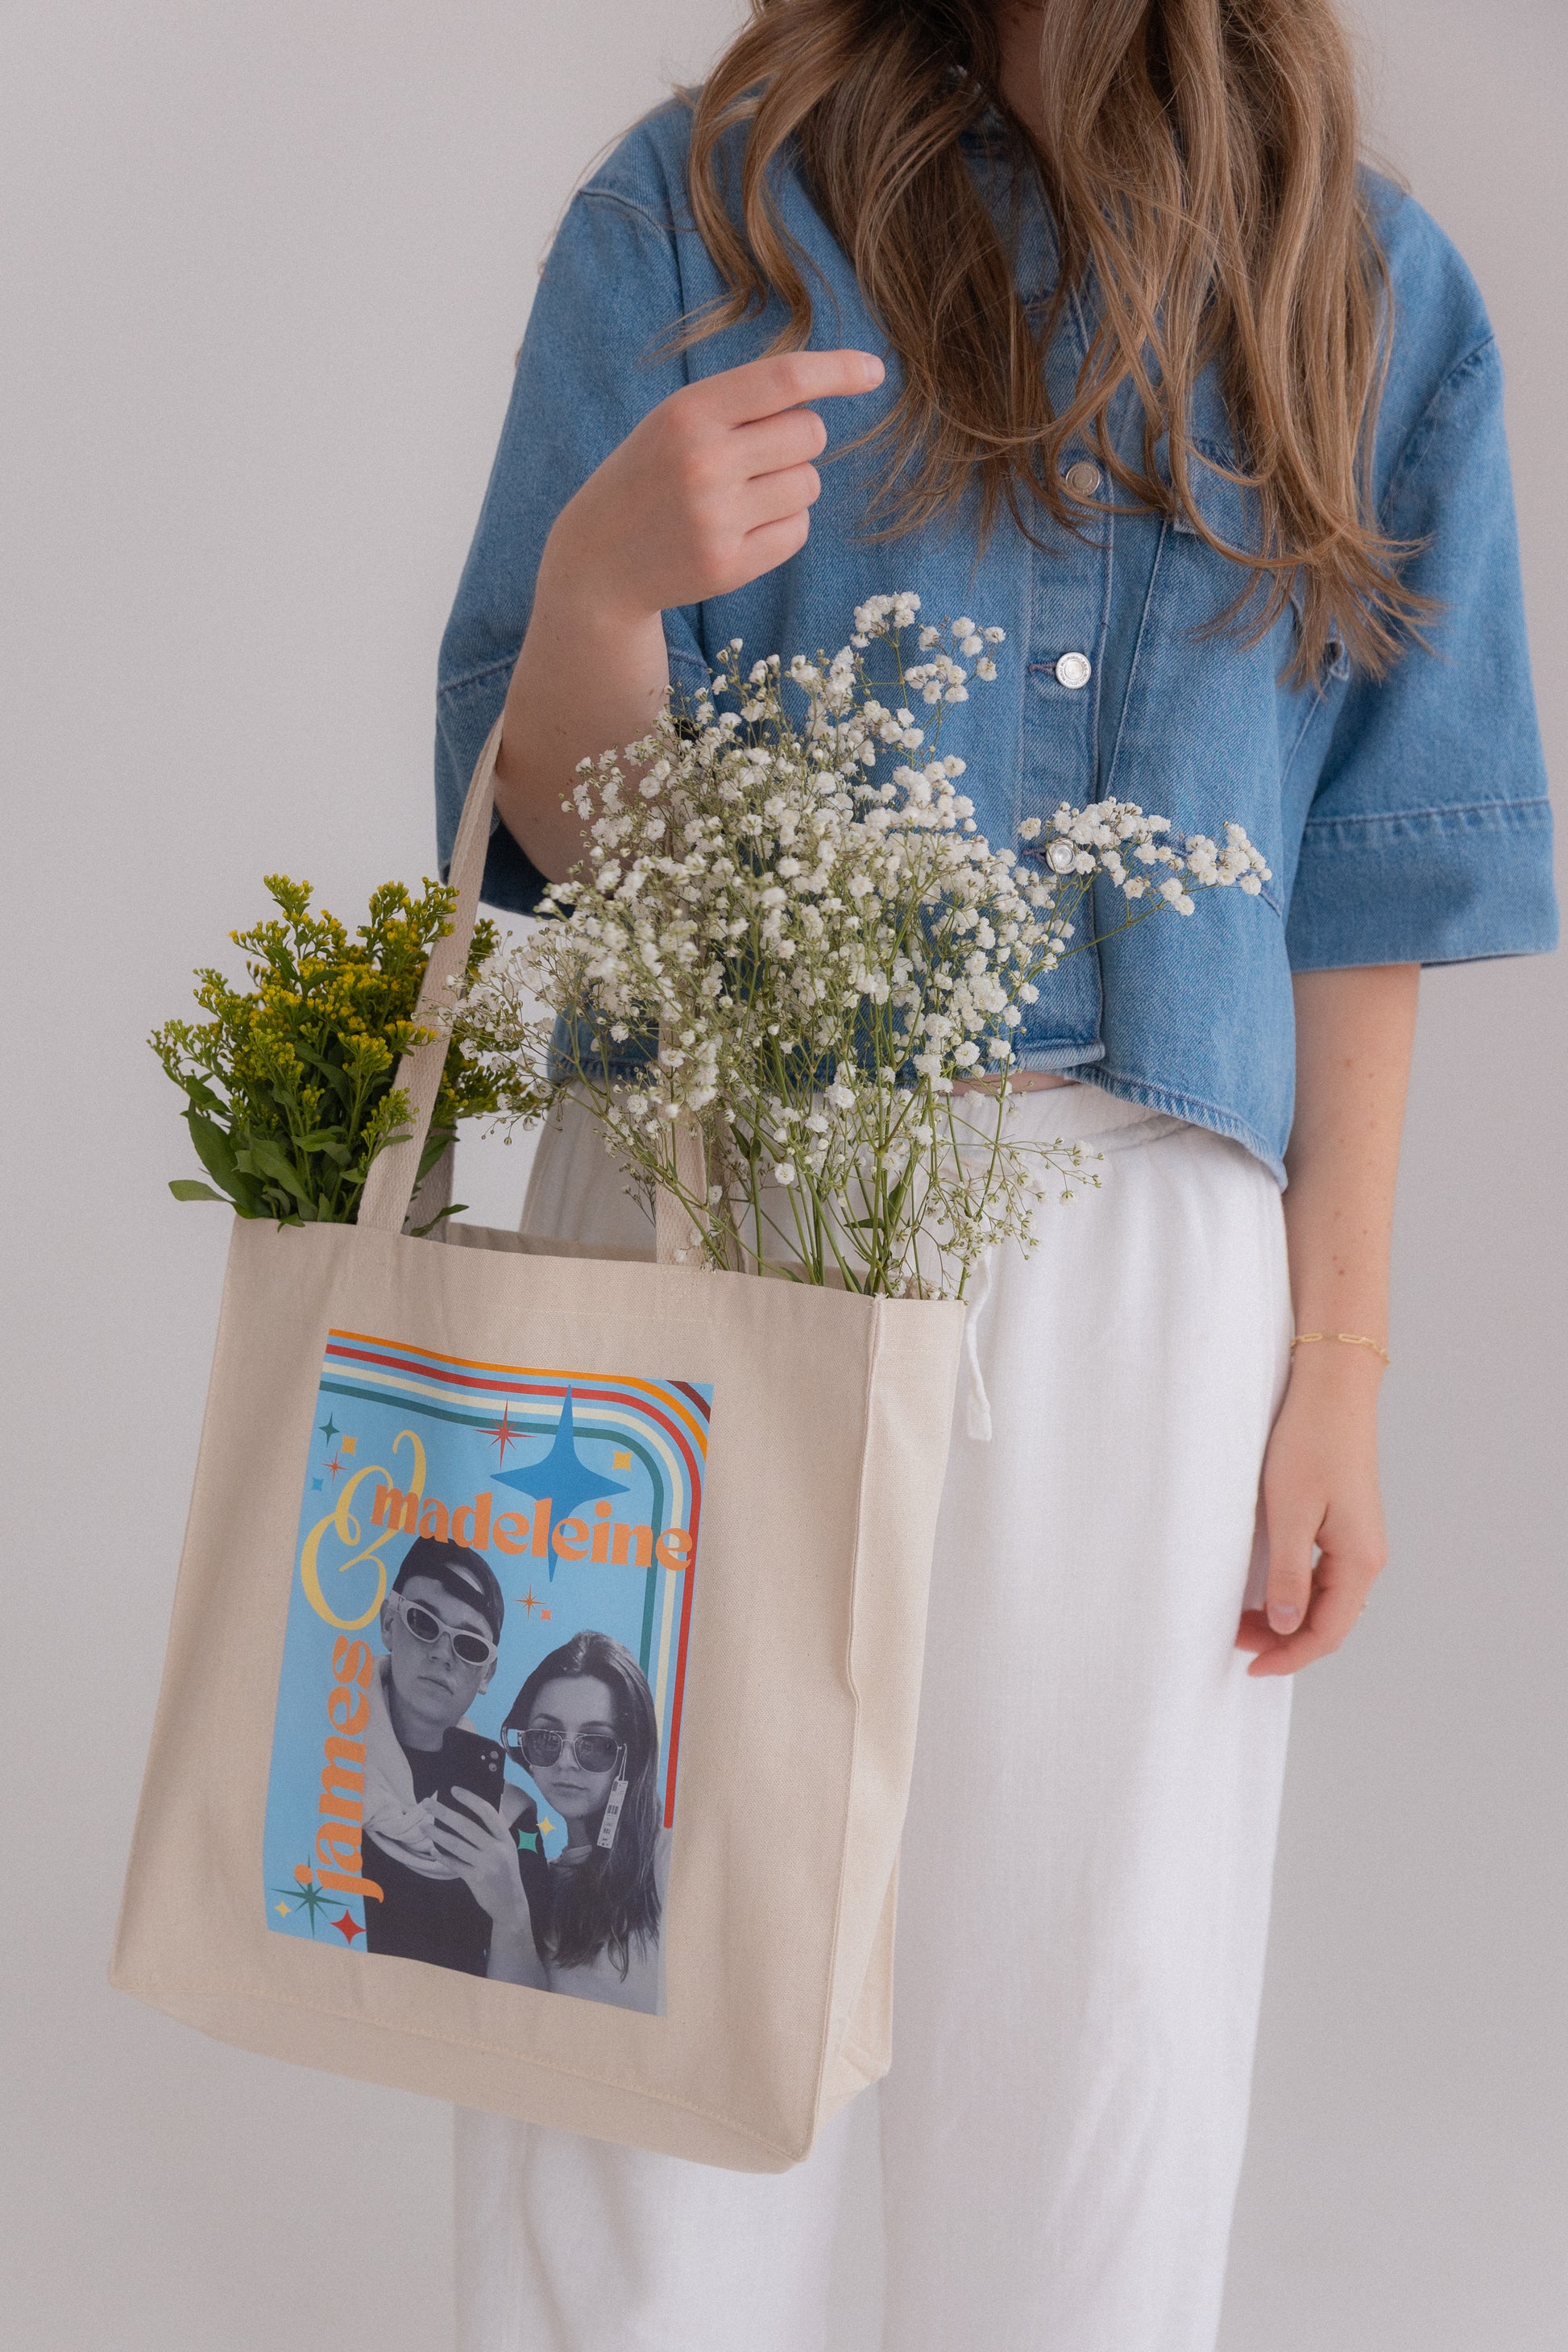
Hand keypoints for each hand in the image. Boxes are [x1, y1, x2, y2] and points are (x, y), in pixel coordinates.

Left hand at [430, 1789, 532, 1928]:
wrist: (511, 1904)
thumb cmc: (505, 1873)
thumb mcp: (507, 1849)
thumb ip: (493, 1834)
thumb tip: (469, 1813)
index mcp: (505, 1838)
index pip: (487, 1812)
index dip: (470, 1799)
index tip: (453, 1789)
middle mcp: (497, 1849)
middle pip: (467, 1826)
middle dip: (444, 1812)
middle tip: (427, 1802)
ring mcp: (486, 1864)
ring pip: (456, 1844)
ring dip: (437, 1834)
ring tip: (423, 1826)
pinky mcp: (476, 1879)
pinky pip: (454, 1864)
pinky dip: (442, 1857)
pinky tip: (432, 1851)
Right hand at [543, 348, 885, 625]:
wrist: (597, 560)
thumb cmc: (652, 476)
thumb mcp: (679, 422)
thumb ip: (743, 402)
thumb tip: (831, 390)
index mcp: (689, 413)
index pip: (785, 379)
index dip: (838, 371)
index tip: (875, 371)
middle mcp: (704, 462)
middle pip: (809, 433)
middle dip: (796, 441)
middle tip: (752, 457)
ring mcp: (717, 519)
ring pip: (809, 483)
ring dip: (790, 486)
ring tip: (739, 497)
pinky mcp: (730, 565)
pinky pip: (798, 530)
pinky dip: (783, 526)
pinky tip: (740, 530)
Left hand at [1236, 1345, 1387, 1675]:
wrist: (1333, 1389)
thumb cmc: (1309, 1443)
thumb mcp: (1289, 1512)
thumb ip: (1290, 1575)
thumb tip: (1287, 1627)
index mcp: (1359, 1560)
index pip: (1327, 1633)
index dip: (1289, 1657)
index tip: (1249, 1667)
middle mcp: (1367, 1557)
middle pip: (1330, 1622)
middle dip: (1285, 1641)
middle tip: (1236, 1643)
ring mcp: (1359, 1540)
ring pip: (1326, 1601)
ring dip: (1289, 1618)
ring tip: (1245, 1621)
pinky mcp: (1347, 1524)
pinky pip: (1325, 1577)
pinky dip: (1296, 1593)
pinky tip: (1268, 1590)